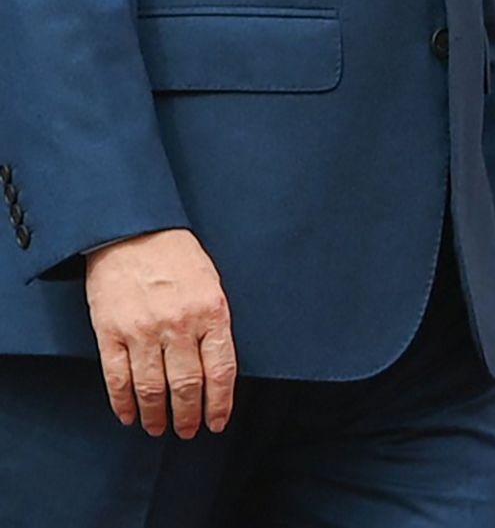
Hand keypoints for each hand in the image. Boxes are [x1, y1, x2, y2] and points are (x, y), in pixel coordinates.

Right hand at [85, 228, 236, 438]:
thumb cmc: (174, 253)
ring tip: (159, 427)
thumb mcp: (209, 280)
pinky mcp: (111, 331)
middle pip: (186, 386)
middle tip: (188, 430)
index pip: (220, 371)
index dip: (219, 404)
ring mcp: (142, 329)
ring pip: (152, 389)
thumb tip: (216, 368)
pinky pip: (118, 379)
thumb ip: (213, 322)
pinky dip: (123, 404)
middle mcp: (178, 323)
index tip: (217, 422)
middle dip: (188, 416)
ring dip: (157, 416)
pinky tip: (129, 415)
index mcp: (209, 309)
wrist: (132, 227)